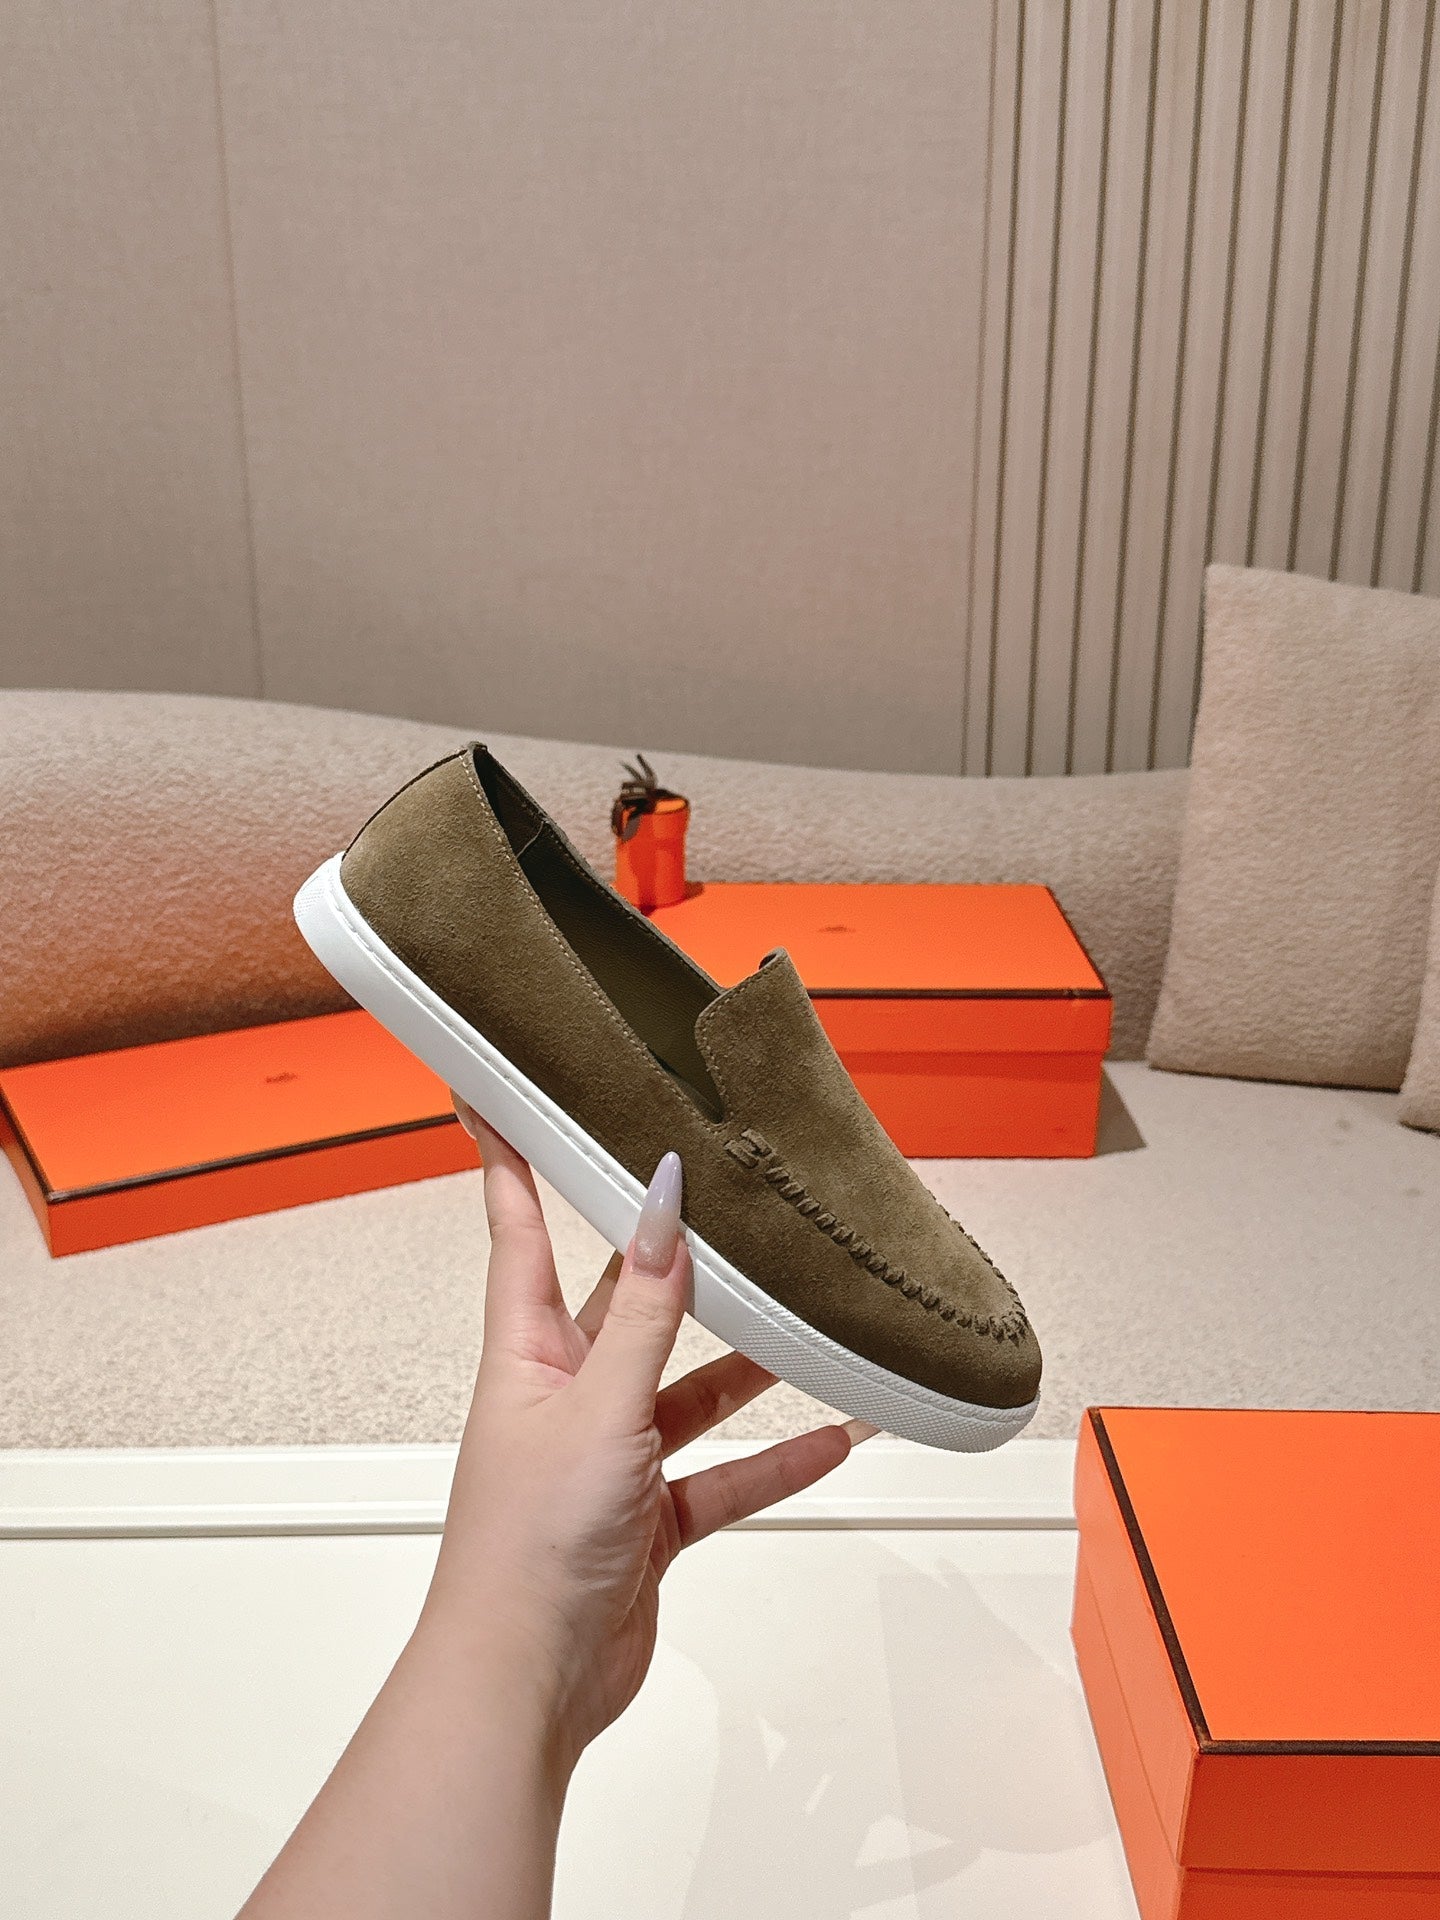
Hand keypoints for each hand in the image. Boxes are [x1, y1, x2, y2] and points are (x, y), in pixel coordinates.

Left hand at [423, 1099, 870, 1769]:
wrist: (526, 1685)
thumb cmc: (526, 1550)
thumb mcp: (597, 1409)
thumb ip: (644, 1312)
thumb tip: (661, 1206)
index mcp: (527, 1356)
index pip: (517, 1232)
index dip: (508, 1162)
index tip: (496, 1095)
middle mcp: (565, 1397)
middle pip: (624, 1304)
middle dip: (670, 1259)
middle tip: (713, 1199)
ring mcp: (608, 1458)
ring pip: (687, 1391)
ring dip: (745, 1367)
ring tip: (804, 1324)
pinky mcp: (648, 1520)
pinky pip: (722, 1476)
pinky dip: (773, 1459)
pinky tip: (831, 1437)